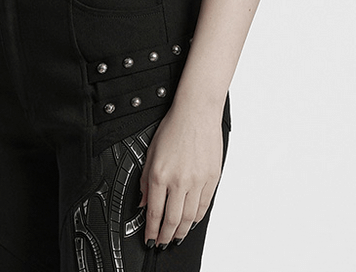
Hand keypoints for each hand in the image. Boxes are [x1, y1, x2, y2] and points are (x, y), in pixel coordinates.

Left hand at [138, 104, 222, 248]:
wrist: (197, 112)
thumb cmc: (174, 127)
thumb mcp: (151, 152)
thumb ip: (146, 181)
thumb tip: (144, 203)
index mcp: (160, 174)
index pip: (154, 213)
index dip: (151, 231)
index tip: (149, 239)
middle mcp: (179, 181)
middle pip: (172, 220)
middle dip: (165, 237)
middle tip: (162, 243)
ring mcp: (197, 181)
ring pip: (188, 218)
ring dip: (181, 232)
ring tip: (176, 237)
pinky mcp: (212, 179)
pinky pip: (204, 206)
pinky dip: (196, 218)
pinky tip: (190, 222)